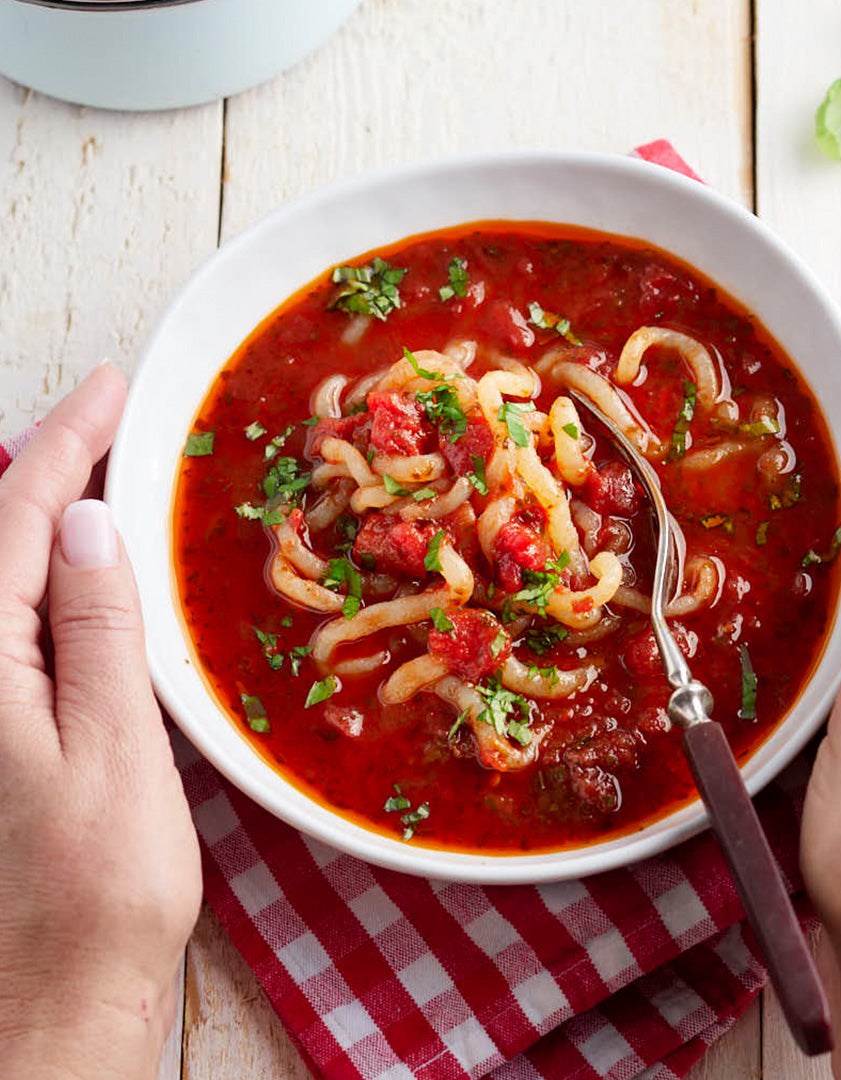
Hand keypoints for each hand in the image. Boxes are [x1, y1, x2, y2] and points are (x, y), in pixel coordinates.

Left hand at [0, 365, 201, 1079]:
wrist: (53, 999)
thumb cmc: (93, 889)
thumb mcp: (110, 751)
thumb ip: (94, 632)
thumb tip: (87, 525)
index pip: (16, 519)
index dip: (66, 443)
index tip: (114, 388)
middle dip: (53, 463)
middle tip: (115, 416)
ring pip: (5, 575)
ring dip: (53, 512)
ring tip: (108, 469)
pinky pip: (20, 620)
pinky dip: (56, 573)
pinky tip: (89, 566)